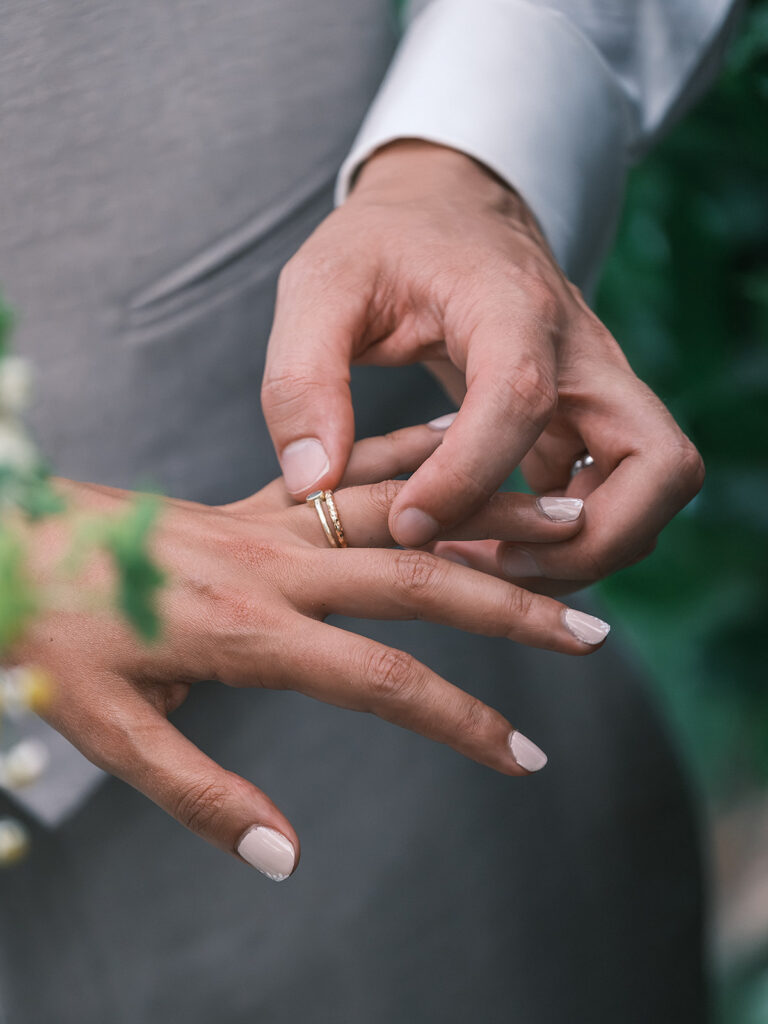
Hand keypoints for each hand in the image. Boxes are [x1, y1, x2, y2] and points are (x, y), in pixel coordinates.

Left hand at [13, 425, 606, 879]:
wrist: (9, 539)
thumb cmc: (52, 636)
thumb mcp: (108, 733)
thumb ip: (200, 794)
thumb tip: (286, 854)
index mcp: (246, 630)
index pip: (381, 679)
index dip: (460, 721)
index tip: (524, 755)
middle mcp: (275, 564)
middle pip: (418, 581)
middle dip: (512, 609)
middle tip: (591, 631)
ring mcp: (272, 518)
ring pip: (400, 508)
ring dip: (485, 516)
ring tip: (562, 518)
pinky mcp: (259, 495)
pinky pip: (352, 465)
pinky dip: (416, 452)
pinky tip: (463, 438)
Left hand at [263, 140, 703, 591]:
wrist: (450, 208)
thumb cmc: (384, 245)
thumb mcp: (319, 287)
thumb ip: (301, 381)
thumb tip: (314, 485)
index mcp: (511, 306)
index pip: (522, 400)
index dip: (468, 477)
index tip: (408, 522)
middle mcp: (582, 351)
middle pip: (659, 464)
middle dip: (590, 541)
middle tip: (493, 558)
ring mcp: (598, 387)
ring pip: (658, 488)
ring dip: (591, 548)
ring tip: (490, 559)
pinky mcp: (588, 416)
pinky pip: (616, 492)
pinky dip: (572, 536)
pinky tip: (493, 540)